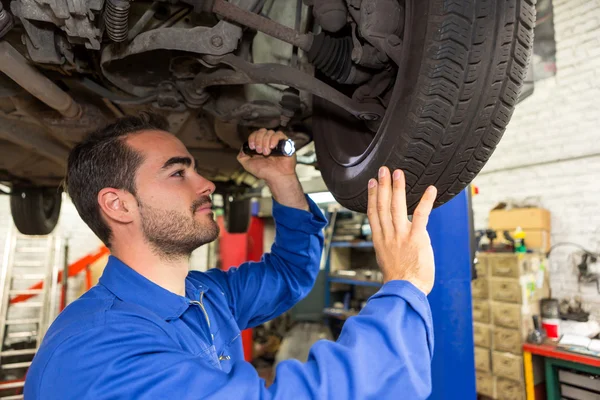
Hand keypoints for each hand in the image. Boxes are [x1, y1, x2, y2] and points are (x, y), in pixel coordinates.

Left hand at [237, 129, 296, 183]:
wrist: (277, 177)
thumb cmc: (264, 172)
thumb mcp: (248, 165)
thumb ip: (242, 156)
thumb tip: (242, 148)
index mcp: (260, 145)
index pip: (255, 134)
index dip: (252, 138)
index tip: (252, 147)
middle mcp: (268, 142)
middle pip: (262, 131)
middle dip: (258, 140)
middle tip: (259, 151)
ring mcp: (276, 142)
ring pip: (269, 132)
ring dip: (265, 142)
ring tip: (266, 153)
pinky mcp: (285, 143)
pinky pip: (279, 134)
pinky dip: (274, 139)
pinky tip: (272, 147)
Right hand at [367, 167, 436, 294]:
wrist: (404, 291)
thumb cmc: (399, 281)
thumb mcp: (387, 261)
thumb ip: (389, 247)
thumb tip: (392, 242)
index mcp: (380, 240)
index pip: (373, 213)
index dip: (372, 196)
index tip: (372, 183)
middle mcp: (388, 235)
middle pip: (383, 205)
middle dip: (383, 186)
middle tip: (383, 170)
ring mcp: (401, 236)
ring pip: (397, 206)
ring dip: (398, 188)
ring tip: (398, 173)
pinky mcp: (416, 238)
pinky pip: (421, 215)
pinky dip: (426, 201)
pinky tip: (430, 189)